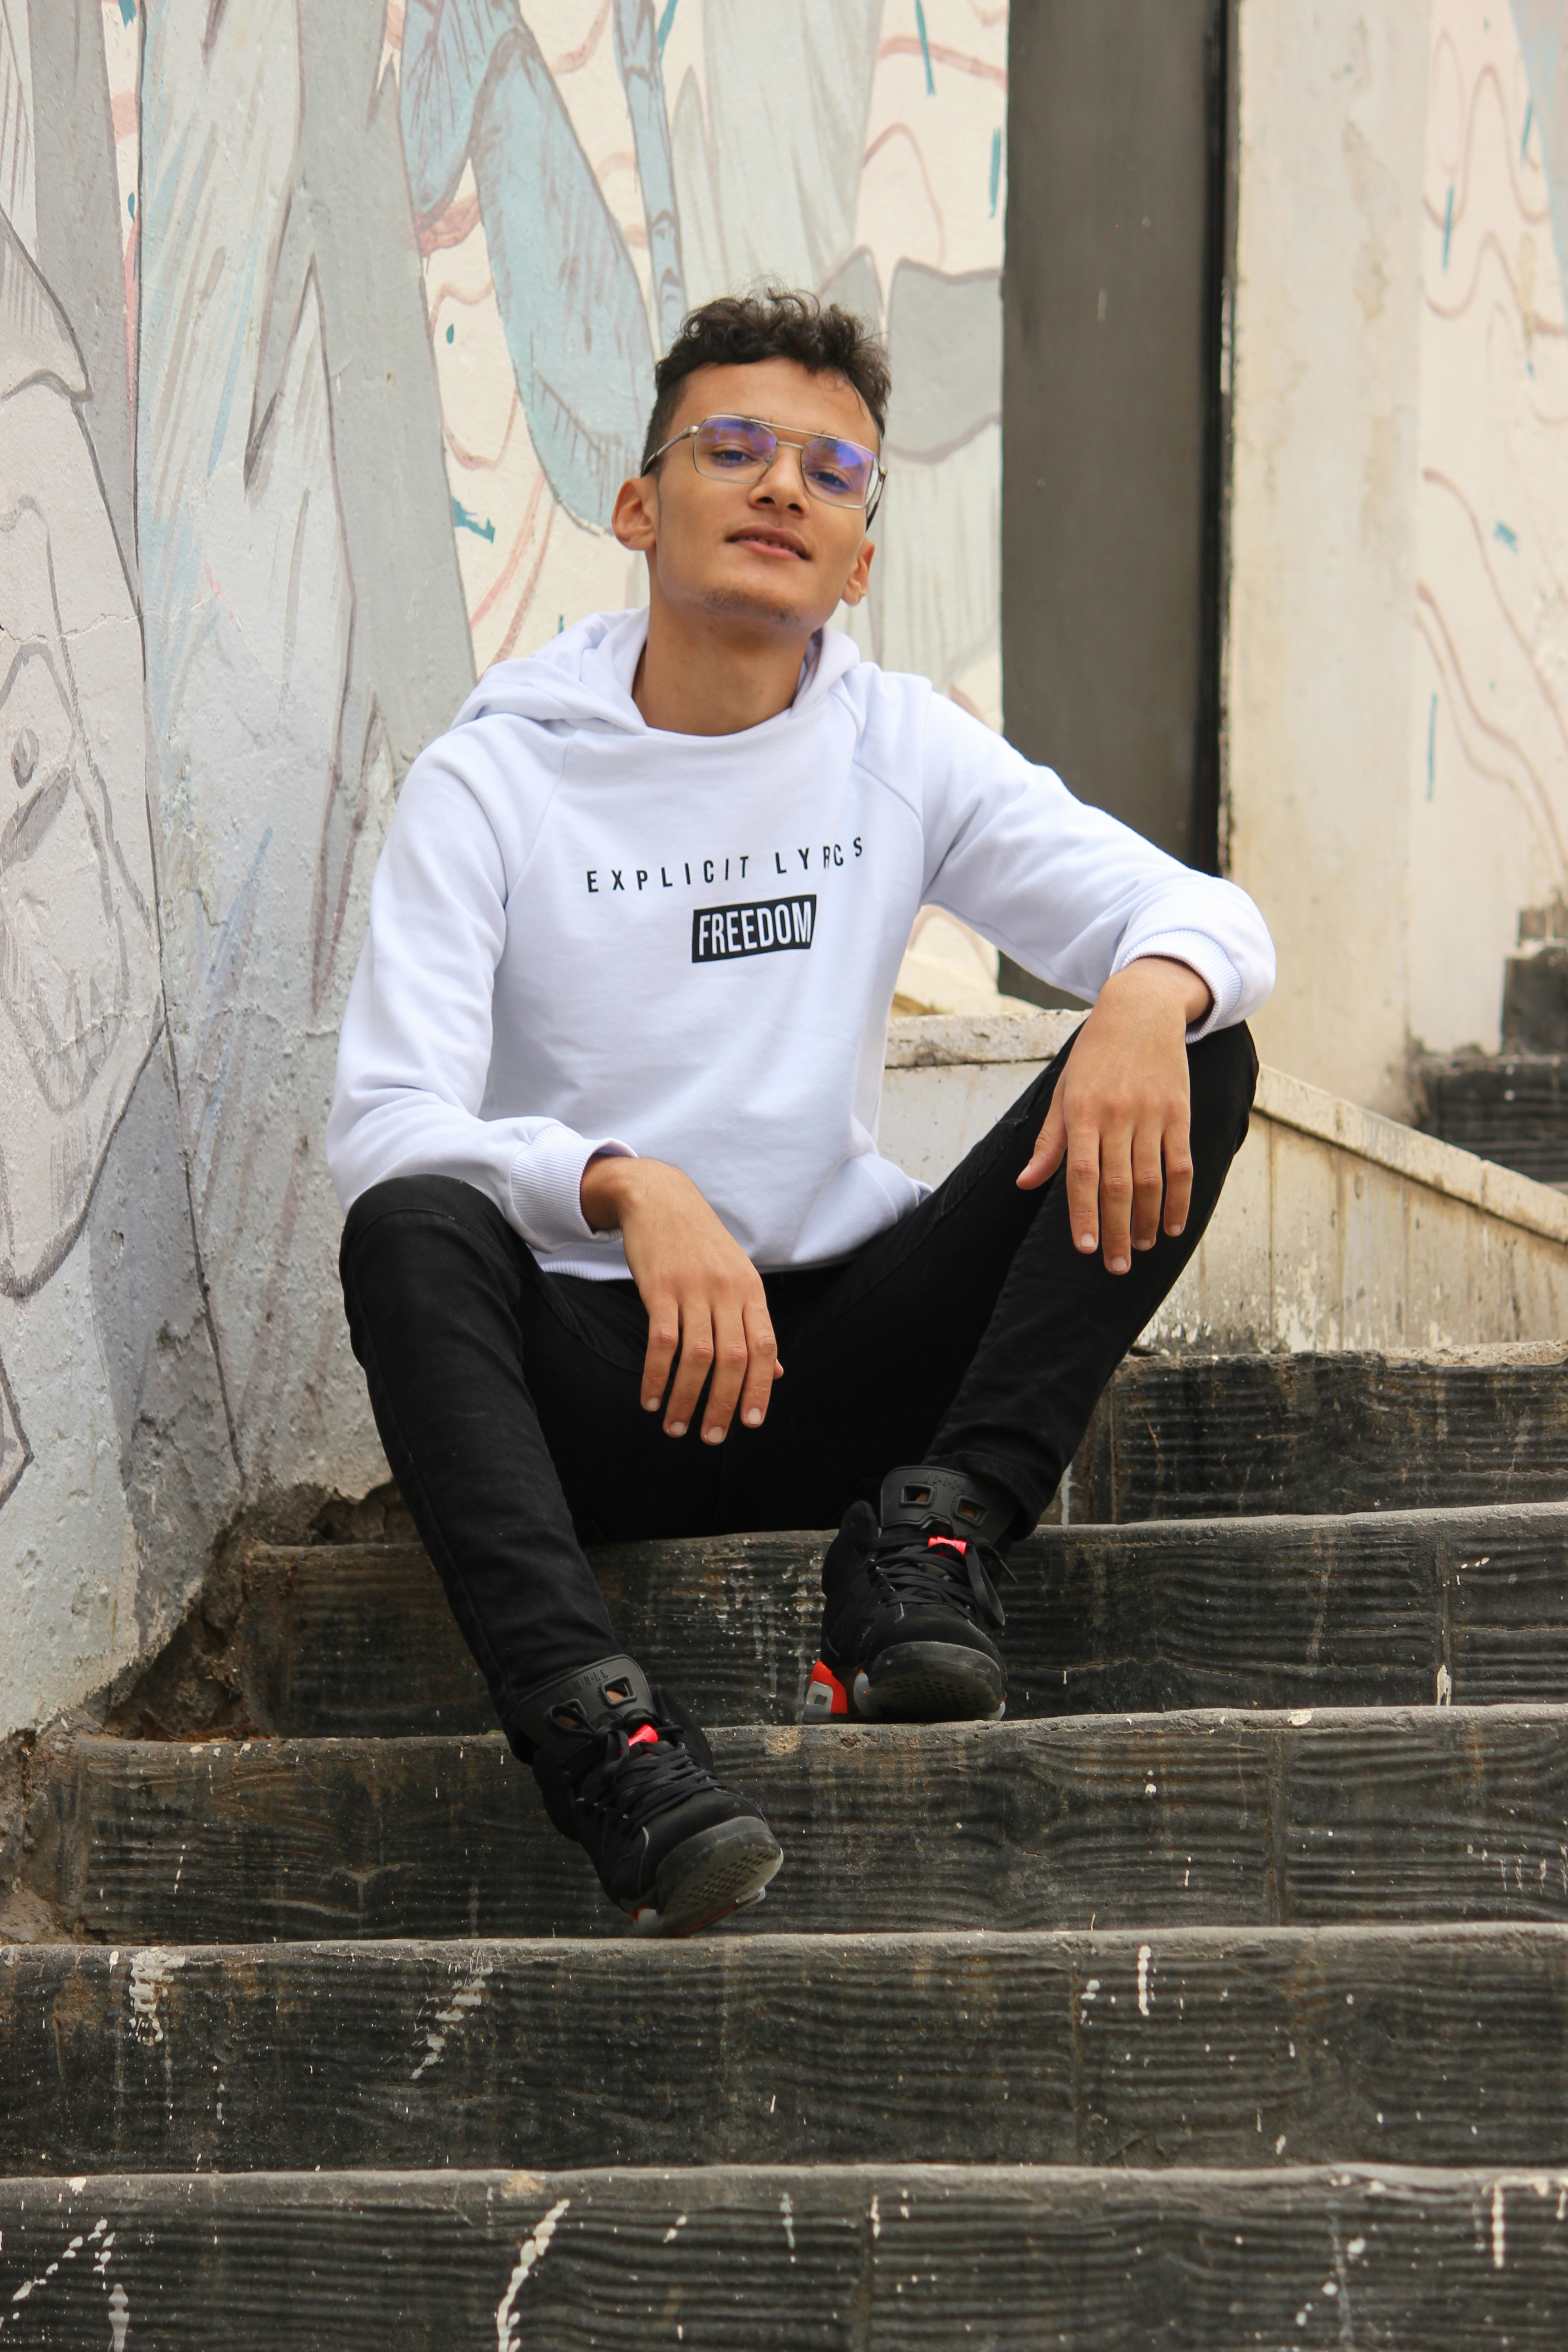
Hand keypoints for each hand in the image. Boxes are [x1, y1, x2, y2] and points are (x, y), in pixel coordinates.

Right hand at [580, 1157, 781, 1440]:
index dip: (760, 1388)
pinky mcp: (659, 1287)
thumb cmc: (701, 1245)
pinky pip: (661, 1341)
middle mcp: (727, 1290)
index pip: (764, 1347)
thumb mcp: (738, 1278)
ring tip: (676, 1427)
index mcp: (751, 1291)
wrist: (660, 1198)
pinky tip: (650, 1399)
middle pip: (734, 1358)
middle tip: (712, 1437)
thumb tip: (776, 1373)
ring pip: (697, 1356)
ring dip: (686, 1398)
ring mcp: (693, 1288)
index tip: (751, 1423)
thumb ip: (754, 1325)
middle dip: (724, 1404)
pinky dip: (656, 1376)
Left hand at [1017, 958, 1210, 1273]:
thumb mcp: (1063, 1091)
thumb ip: (1049, 1140)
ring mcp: (1151, 1114)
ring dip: (1146, 1220)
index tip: (1084, 1248)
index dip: (1084, 1214)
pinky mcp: (1179, 1112)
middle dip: (1115, 1231)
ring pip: (1151, 1180)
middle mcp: (1117, 1115)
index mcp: (1082, 1112)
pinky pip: (1182, 1164)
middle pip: (1117, 1185)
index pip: (1081, 1174)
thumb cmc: (1094, 1056)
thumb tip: (1025, 1183)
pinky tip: (1171, 1225)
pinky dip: (1179, 1199)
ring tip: (1139, 1248)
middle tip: (1114, 1266)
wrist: (1140, 1009)